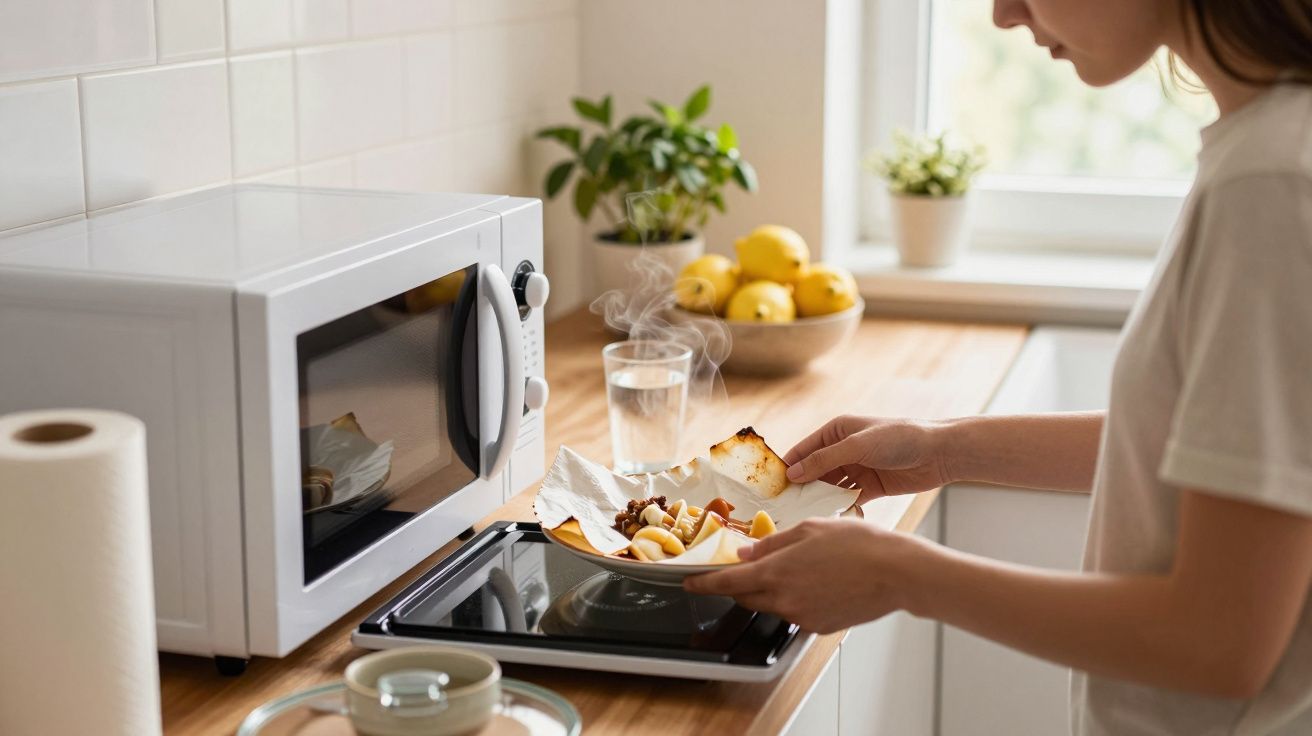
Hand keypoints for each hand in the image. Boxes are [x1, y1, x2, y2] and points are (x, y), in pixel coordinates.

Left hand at [682, 518, 921, 632]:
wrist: (896, 572)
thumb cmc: (858, 544)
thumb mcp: (809, 530)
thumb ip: (773, 543)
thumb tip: (746, 551)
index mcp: (776, 572)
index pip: (727, 583)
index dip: (704, 583)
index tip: (689, 582)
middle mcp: (784, 599)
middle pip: (745, 596)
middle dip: (737, 584)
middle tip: (739, 569)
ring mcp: (801, 616)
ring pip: (770, 604)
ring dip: (767, 590)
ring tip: (791, 569)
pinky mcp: (818, 626)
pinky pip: (793, 612)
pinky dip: (793, 598)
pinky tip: (813, 582)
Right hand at [784, 415, 952, 502]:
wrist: (939, 453)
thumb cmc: (899, 438)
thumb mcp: (857, 446)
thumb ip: (824, 460)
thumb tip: (792, 474)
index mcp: (836, 432)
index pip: (803, 451)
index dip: (787, 468)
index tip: (771, 489)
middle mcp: (843, 450)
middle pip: (814, 472)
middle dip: (802, 489)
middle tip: (786, 510)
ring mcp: (857, 469)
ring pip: (830, 488)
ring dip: (821, 501)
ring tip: (808, 518)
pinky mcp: (870, 487)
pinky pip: (849, 500)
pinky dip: (842, 508)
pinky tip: (836, 520)